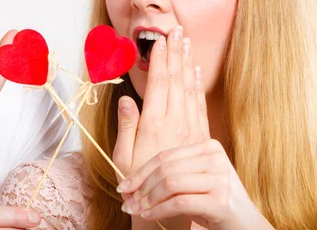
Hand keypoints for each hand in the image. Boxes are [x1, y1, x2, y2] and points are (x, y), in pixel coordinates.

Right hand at [112, 26, 208, 228]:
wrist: (172, 205)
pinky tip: (196, 70)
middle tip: (176, 30)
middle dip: (175, 52)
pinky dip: (198, 83)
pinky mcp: (199, 133)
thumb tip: (126, 98)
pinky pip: (199, 102)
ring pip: (189, 87)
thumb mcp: (124, 157)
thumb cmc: (141, 182)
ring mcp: (190, 126)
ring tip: (186, 41)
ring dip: (187, 62)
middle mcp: (176, 121)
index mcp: (154, 124)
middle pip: (176, 79)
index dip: (159, 59)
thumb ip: (127, 126)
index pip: (158, 83)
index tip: (160, 40)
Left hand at [118, 140, 273, 229]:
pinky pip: (179, 202)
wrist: (245, 227)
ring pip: (170, 183)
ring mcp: (220, 178)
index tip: (123, 186)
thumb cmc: (211, 204)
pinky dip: (159, 210)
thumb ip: (170, 170)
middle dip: (141, 187)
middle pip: (165, 168)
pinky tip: (149, 215)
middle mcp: (216, 158)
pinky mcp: (221, 200)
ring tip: (136, 209)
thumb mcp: (191, 181)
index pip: (165, 156)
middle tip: (127, 202)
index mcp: (208, 146)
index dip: (140, 172)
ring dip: (148, 199)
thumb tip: (131, 178)